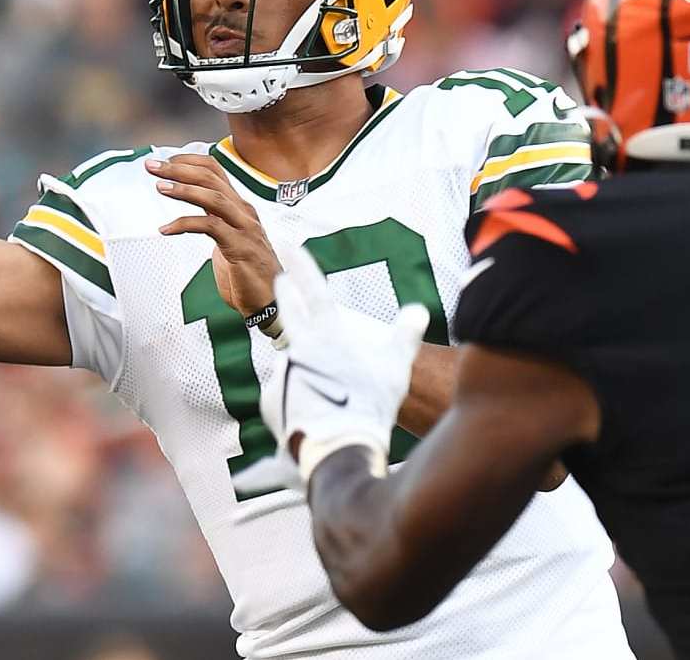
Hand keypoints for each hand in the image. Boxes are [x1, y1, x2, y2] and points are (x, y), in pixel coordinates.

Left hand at [147, 154, 279, 316]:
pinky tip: (166, 229)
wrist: (269, 302)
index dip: (189, 162)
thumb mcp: (228, 239)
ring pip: (213, 197)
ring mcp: (244, 228)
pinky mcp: (240, 247)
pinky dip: (185, 224)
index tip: (164, 162)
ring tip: (160, 186)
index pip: (215, 171)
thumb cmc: (247, 272)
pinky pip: (210, 227)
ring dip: (184, 189)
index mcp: (239, 207)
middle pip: (211, 178)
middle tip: (152, 166)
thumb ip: (214, 221)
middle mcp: (243, 212)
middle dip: (179, 169)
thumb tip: (191, 211)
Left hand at [231, 246, 428, 494]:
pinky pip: (284, 392)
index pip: (314, 289)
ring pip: (292, 360)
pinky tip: (312, 413)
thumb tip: (418, 310)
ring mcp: (283, 371)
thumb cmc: (372, 404)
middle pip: (289, 312)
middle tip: (281, 281)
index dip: (301, 264)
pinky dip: (295, 397)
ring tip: (327, 391)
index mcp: (329, 333)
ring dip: (303, 366)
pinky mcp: (271, 397)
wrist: (341, 446)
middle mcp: (300, 346)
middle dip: (286, 294)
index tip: (288, 244)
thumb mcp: (396, 366)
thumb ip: (405, 334)